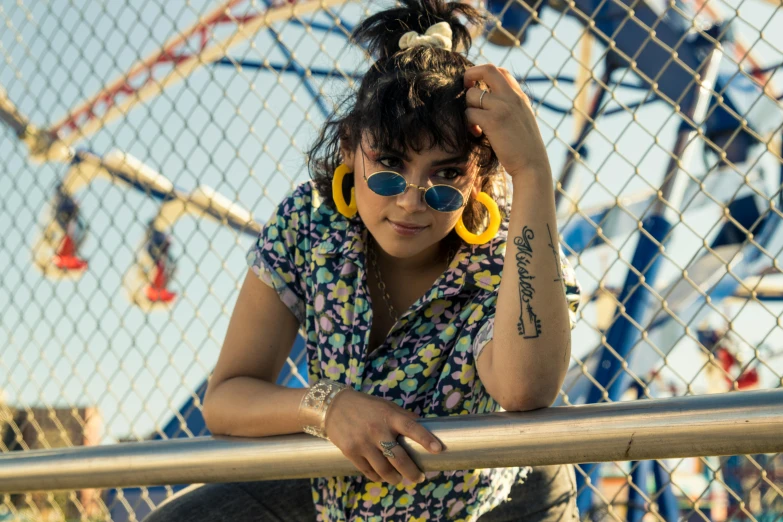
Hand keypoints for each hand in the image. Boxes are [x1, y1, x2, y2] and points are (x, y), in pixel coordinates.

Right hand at [324, 389, 442, 484]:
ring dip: (395, 478)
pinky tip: (382, 477)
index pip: (412, 428)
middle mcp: (377, 430)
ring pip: (384, 469)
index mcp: (389, 416)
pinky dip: (378, 477)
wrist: (335, 406)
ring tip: (400, 479)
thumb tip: (424, 426)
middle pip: (399, 458)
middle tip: (419, 477)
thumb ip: (403, 417)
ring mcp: (363, 442)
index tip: (438, 449)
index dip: (426, 439)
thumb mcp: (386, 406)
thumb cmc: (366, 406)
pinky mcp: (351, 451)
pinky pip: (368, 471)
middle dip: (412, 472)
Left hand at [464, 64, 551, 179]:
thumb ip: (510, 105)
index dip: (483, 73)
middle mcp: (511, 96)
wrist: (532, 164)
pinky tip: (478, 133)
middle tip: (465, 90)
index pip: (499, 70)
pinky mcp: (492, 121)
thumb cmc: (525, 147)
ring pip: (472, 95)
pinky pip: (469, 113)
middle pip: (486, 70)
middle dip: (469, 75)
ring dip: (468, 108)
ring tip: (475, 124)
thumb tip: (489, 97)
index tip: (476, 86)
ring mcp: (502, 107)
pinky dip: (469, 124)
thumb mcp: (522, 118)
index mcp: (519, 95)